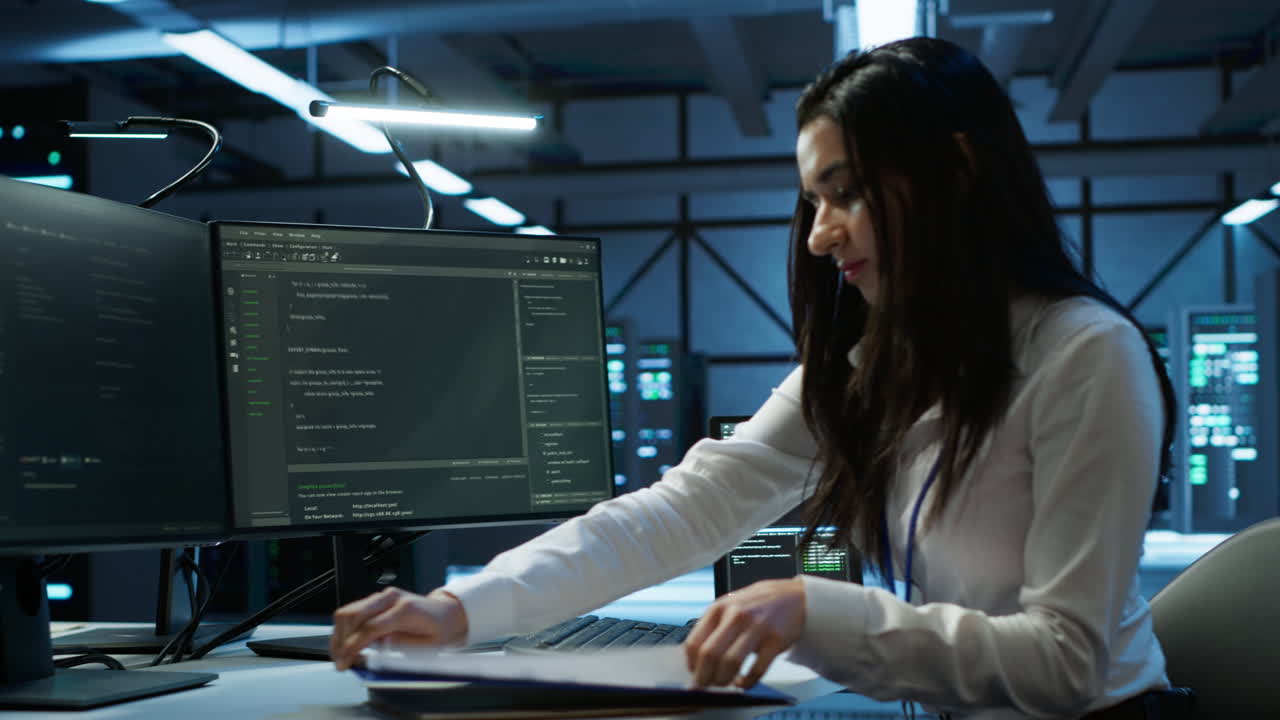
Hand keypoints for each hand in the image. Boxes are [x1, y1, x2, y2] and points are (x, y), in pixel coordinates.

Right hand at [330, 587, 468, 670]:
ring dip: (339, 634)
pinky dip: (345, 627)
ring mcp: (384, 596)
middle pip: (353, 615)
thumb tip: (378, 651)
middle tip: (340, 661)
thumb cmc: (440, 628)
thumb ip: (401, 646)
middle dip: (341, 641)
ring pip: (349, 611)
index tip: (346, 661)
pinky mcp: (378, 599)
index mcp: (405, 610)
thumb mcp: (427, 645)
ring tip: (340, 654)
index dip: (353, 646)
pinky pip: (354, 610)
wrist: (447, 612)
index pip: (370, 627)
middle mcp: (391, 598)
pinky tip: (346, 642)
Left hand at [683, 577, 805, 688]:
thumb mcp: (729, 606)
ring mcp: (757, 627)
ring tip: (723, 683)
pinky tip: (743, 683)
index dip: (692, 664)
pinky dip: (747, 682)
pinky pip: (757, 669)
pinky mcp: (775, 640)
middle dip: (704, 676)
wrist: (792, 597)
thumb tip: (695, 658)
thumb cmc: (757, 604)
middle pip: (710, 654)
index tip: (694, 673)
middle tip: (705, 685)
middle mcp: (736, 615)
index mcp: (719, 608)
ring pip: (731, 663)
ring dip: (723, 680)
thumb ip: (713, 627)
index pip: (695, 642)